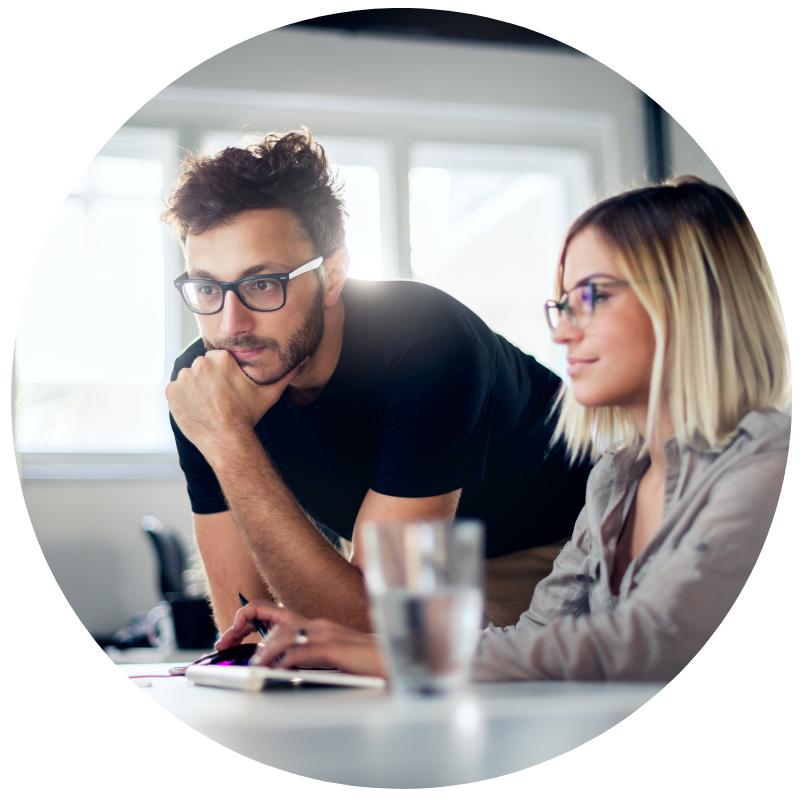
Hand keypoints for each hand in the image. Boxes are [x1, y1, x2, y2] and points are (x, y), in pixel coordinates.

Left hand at [165, 350, 303, 453]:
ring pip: (189, 378)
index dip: (224, 374)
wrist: (226, 440)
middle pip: (202, 367)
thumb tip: (303, 359)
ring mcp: (184, 378)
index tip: (228, 388)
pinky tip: (197, 409)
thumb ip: (285, 374)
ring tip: (208, 405)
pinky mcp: (172, 392)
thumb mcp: (269, 392)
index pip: (218, 359)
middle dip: (209, 379)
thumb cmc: (248, 415)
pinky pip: (176, 391)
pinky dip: (184, 399)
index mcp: (221, 358)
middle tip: (219, 398)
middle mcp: (200, 363)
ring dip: (196, 388)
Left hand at [216, 602, 387, 677]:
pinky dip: (285, 660)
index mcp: (315, 625)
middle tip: (224, 644)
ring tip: (250, 665)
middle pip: (273, 617)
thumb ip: (305, 657)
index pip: (274, 613)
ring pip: (284, 633)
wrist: (395, 664)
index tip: (228, 636)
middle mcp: (318, 624)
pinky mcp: (336, 648)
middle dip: (243, 626)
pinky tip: (276, 670)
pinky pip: (303, 650)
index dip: (247, 619)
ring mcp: (327, 633)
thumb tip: (277, 667)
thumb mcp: (328, 659)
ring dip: (262, 650)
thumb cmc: (364, 664)